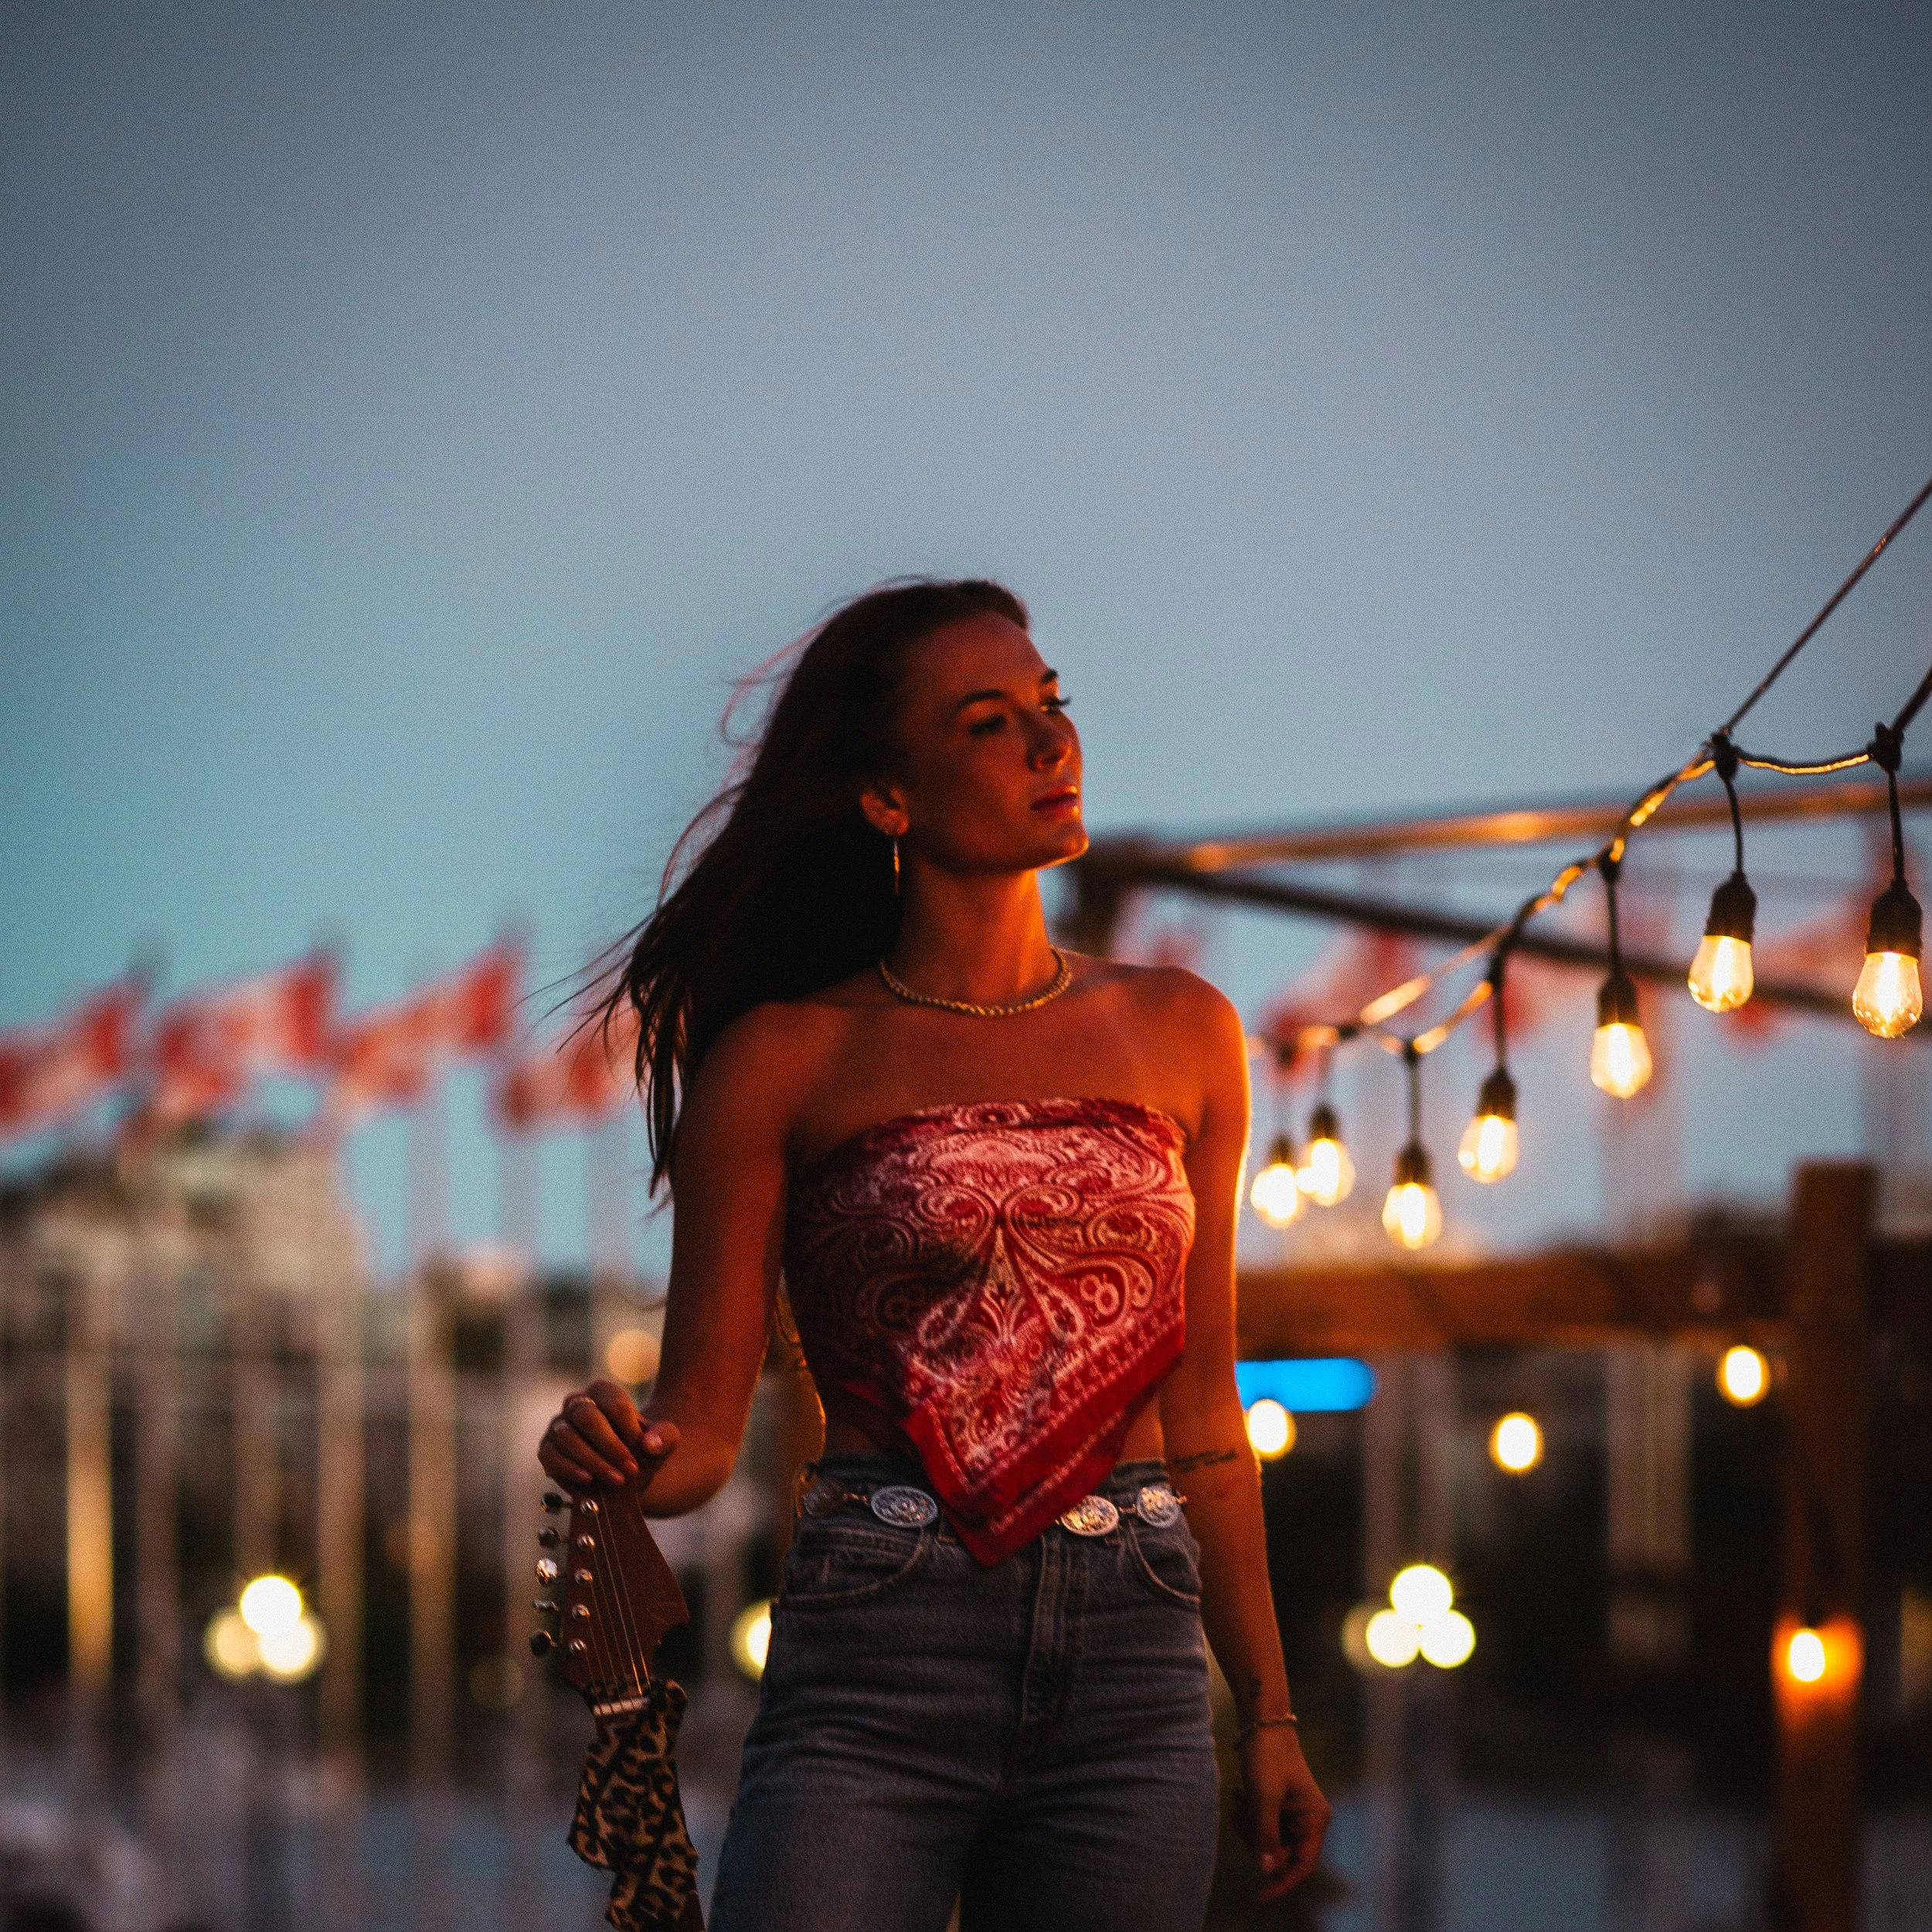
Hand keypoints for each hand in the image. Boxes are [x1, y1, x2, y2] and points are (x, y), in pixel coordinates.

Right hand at [537, 1378, 679, 1490]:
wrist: (623, 1473)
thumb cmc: (642, 1450)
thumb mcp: (664, 1442)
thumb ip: (665, 1437)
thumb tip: (649, 1444)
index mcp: (602, 1392)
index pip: (613, 1402)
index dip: (629, 1429)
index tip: (643, 1451)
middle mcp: (576, 1403)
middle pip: (587, 1417)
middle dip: (610, 1446)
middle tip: (631, 1470)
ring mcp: (558, 1426)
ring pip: (568, 1438)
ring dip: (594, 1461)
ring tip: (617, 1480)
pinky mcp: (547, 1450)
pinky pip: (550, 1456)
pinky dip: (569, 1469)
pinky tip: (589, 1481)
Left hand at [1235, 1723, 1330, 1900]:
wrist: (1261, 1723)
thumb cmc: (1268, 1756)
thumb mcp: (1264, 1796)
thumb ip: (1266, 1834)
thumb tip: (1266, 1871)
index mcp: (1315, 1819)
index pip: (1303, 1865)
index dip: (1284, 1883)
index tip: (1261, 1896)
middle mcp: (1307, 1820)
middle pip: (1280, 1854)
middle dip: (1258, 1840)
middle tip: (1245, 1814)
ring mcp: (1291, 1813)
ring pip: (1266, 1841)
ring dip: (1249, 1826)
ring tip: (1244, 1798)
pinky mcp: (1276, 1806)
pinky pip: (1260, 1827)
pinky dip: (1248, 1816)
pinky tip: (1243, 1795)